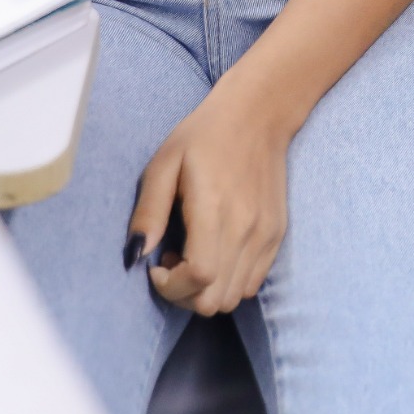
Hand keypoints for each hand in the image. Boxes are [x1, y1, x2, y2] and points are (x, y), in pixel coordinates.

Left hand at [130, 79, 293, 315]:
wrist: (259, 114)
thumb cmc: (204, 136)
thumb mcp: (163, 164)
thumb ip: (149, 212)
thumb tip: (135, 256)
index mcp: (216, 209)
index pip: (200, 277)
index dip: (171, 286)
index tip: (157, 265)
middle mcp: (247, 229)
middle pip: (215, 300)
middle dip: (184, 294)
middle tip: (171, 262)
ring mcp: (266, 235)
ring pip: (233, 298)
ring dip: (206, 290)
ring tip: (193, 256)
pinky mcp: (277, 235)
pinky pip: (251, 283)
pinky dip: (228, 281)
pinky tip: (215, 251)